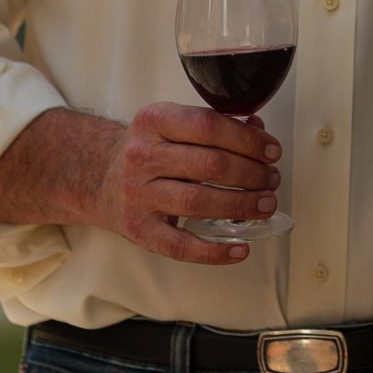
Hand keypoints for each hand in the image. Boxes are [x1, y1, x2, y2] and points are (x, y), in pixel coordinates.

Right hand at [92, 101, 281, 263]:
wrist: (99, 178)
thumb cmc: (149, 151)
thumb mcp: (173, 125)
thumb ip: (214, 126)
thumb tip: (260, 133)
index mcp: (154, 120)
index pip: (208, 125)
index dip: (247, 140)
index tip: (272, 151)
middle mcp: (142, 156)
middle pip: (209, 165)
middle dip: (251, 174)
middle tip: (272, 180)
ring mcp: (138, 195)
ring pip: (198, 202)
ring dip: (241, 205)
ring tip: (265, 205)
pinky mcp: (139, 230)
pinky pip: (181, 246)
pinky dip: (214, 251)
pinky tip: (240, 247)